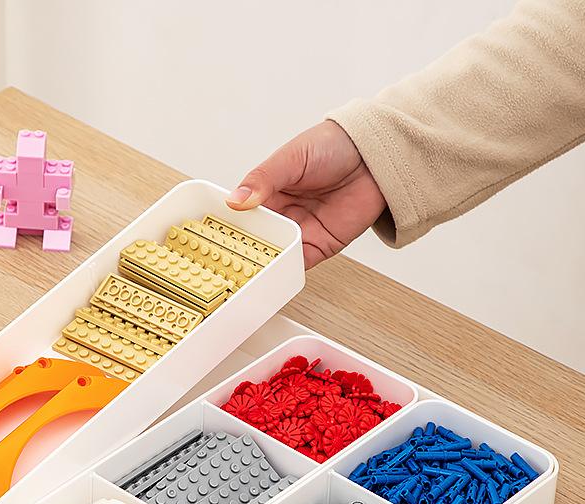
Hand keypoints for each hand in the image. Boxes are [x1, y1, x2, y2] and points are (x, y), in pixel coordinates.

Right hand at [226, 121, 385, 267]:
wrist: (377, 156)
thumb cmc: (334, 147)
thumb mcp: (292, 158)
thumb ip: (263, 179)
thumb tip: (235, 200)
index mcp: (267, 191)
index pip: (239, 213)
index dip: (224, 225)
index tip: (207, 237)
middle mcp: (281, 214)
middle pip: (253, 239)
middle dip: (239, 251)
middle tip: (221, 263)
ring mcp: (299, 232)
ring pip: (272, 255)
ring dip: (260, 264)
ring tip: (242, 273)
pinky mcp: (319, 246)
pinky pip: (297, 264)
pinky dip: (284, 272)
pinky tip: (271, 276)